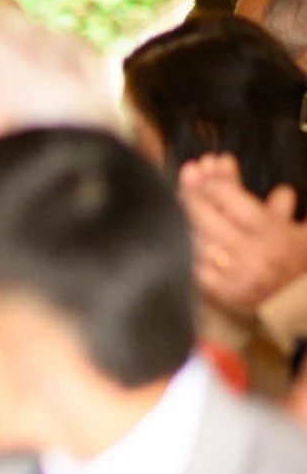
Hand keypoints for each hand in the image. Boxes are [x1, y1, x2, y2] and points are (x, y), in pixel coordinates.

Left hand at [179, 154, 306, 312]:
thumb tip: (279, 192)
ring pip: (196, 239)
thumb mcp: (300, 234)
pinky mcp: (220, 293)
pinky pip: (194, 265)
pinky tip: (180, 230)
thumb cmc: (298, 265)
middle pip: (208, 218)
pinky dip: (187, 246)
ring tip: (179, 196)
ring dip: (185, 216)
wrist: (299, 307)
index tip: (210, 166)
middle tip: (188, 173)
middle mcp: (251, 255)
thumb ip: (283, 212)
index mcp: (274, 236)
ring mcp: (233, 275)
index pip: (235, 202)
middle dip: (195, 193)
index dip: (218, 183)